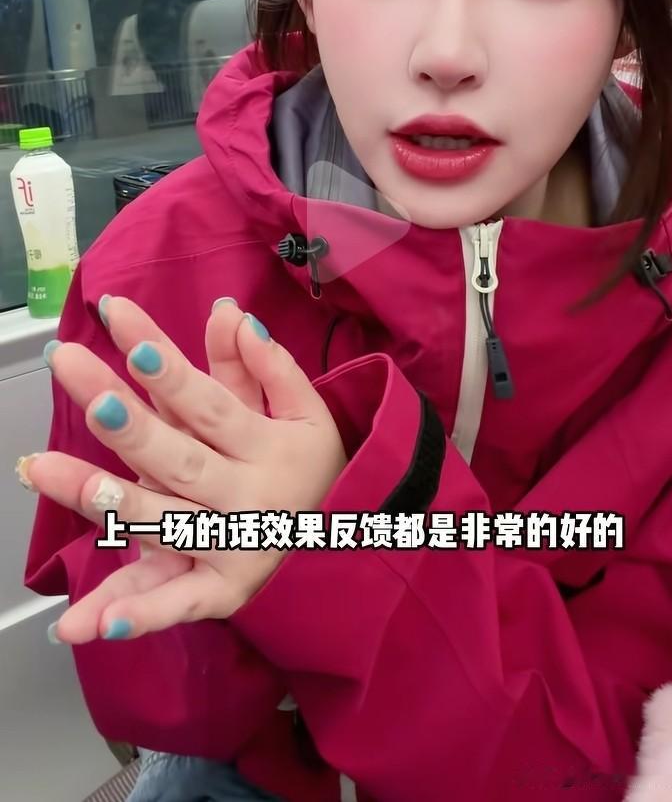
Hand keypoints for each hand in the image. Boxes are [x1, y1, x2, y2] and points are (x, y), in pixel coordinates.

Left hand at [22, 297, 346, 642]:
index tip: (135, 345)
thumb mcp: (306, 410)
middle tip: (90, 396)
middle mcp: (244, 497)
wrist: (358, 546)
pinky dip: (139, 613)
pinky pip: (177, 604)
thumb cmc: (317, 467)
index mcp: (265, 446)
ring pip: (161, 522)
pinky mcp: (219, 592)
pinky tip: (92, 623)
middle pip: (176, 458)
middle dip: (130, 427)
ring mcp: (228, 547)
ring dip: (108, 502)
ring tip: (47, 473)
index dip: (174, 376)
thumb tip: (229, 313)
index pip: (212, 405)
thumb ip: (266, 364)